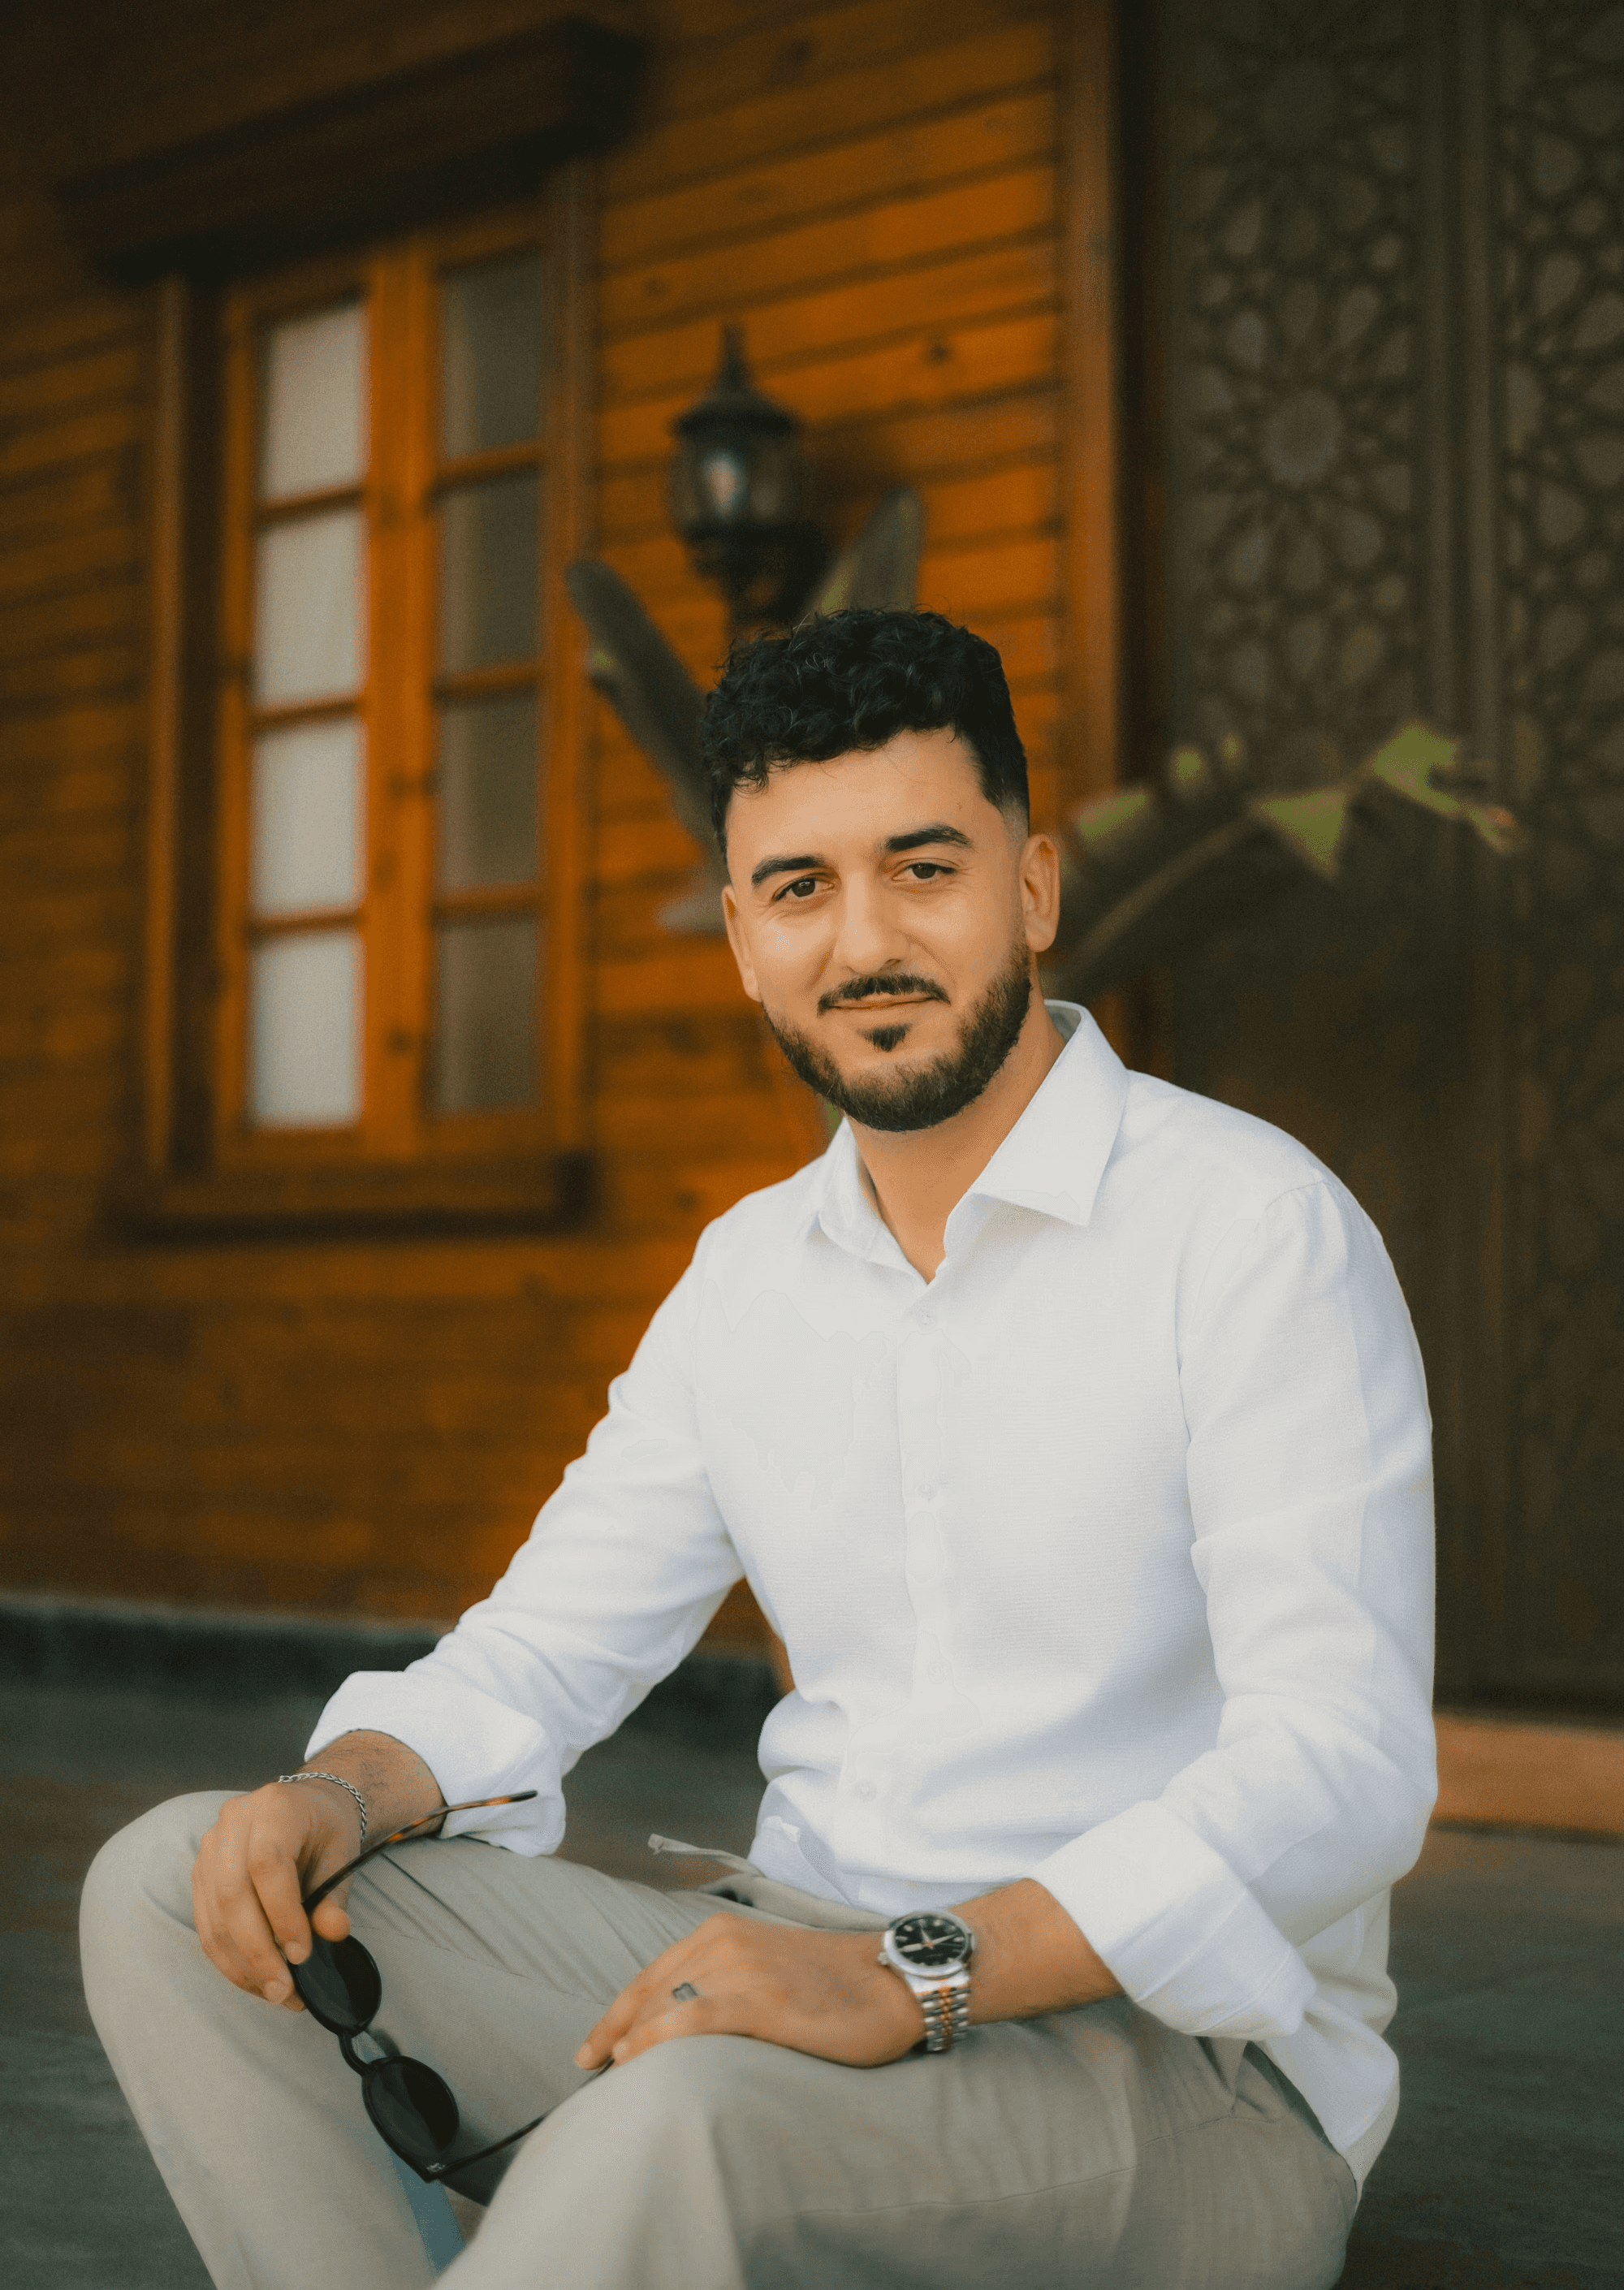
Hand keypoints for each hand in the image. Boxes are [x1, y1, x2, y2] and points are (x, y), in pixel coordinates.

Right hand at [192, 1780, 360, 2010]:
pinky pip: (206, 1924)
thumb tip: (334, 1933)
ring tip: (273, 1993)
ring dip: (241, 1965)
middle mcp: (233, 1822)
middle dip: (258, 1952)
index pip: (268, 1865)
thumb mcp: (341, 1854)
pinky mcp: (200, 1873)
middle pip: (233, 1895)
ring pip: (214, 1916)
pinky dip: (228, 1958)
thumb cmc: (324, 1830)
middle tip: (284, 1991)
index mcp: (274, 1807)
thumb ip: (335, 1895)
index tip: (302, 1954)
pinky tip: (254, 1980)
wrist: (304, 1806)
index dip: (282, 1915)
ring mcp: (210, 1847)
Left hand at [575, 1914, 924, 2071]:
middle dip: (613, 2033)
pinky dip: (655, 2039)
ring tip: (610, 2078)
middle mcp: (723, 1943)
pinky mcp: (761, 1999)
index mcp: (721, 1933)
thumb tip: (678, 2026)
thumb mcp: (765, 1966)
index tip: (590, 2048)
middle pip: (647, 1993)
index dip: (615, 2015)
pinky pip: (691, 2019)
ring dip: (629, 2043)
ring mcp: (741, 1969)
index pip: (651, 1978)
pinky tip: (634, 2060)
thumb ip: (722, 1981)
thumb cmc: (831, 1983)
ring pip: (662, 2007)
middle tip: (588, 2070)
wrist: (891, 1980)